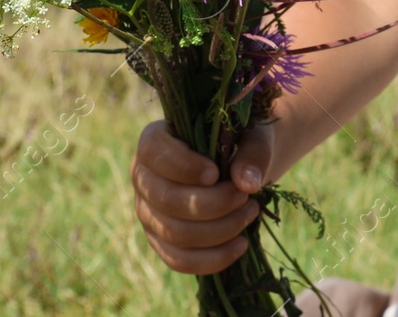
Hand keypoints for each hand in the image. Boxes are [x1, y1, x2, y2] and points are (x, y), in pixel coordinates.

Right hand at [131, 118, 275, 274]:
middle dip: (212, 204)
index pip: (153, 151)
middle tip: (245, 197)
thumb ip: (253, 153)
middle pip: (165, 199)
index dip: (183, 166)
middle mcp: (143, 176)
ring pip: (173, 233)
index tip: (215, 174)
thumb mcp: (254, 137)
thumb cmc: (242, 143)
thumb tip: (247, 184)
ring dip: (218, 230)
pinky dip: (212, 258)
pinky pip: (179, 259)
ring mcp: (148, 212)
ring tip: (249, 214)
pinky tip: (241, 245)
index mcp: (155, 139)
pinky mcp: (161, 241)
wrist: (241, 165)